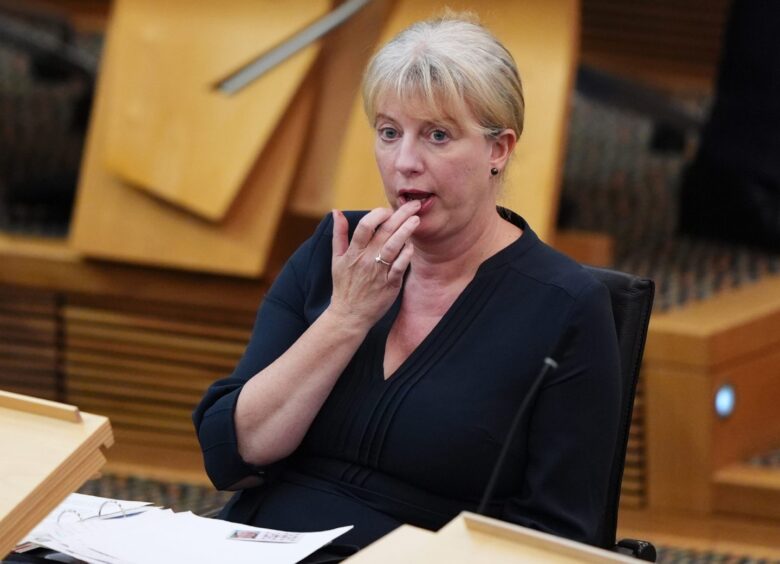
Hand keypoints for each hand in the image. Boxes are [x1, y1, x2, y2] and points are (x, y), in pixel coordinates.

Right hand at [329, 201, 419, 328]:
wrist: (349, 315)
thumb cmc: (344, 286)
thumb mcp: (336, 259)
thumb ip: (338, 234)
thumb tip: (336, 211)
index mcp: (353, 252)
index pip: (365, 226)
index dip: (378, 214)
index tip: (387, 210)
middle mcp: (366, 260)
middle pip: (384, 232)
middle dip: (400, 215)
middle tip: (413, 204)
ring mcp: (378, 272)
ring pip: (393, 247)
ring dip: (406, 231)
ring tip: (416, 220)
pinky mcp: (390, 284)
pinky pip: (400, 267)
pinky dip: (406, 255)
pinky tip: (412, 246)